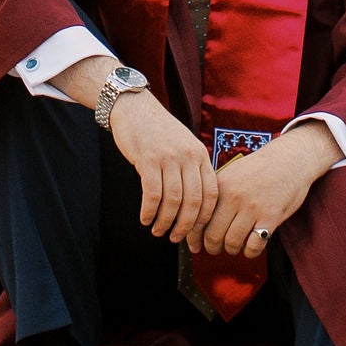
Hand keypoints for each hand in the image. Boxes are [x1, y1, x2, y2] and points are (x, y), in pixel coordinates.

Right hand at [105, 93, 215, 243]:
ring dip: (165, 222)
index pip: (211, 193)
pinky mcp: (148, 159)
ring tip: (158, 231)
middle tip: (176, 238)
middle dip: (185, 226)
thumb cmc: (158, 131)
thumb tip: (195, 204)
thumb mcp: (184, 145)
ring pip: (173, 200)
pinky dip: (149, 211)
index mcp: (200, 155)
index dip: (204, 217)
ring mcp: (169, 158)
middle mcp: (188, 156)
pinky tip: (145, 219)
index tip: (195, 231)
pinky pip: (153, 194)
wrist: (134, 107)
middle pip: (193, 201)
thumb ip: (192, 168)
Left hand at [193, 121, 335, 255]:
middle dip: (212, 247)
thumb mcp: (232, 174)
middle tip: (216, 248)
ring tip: (235, 246)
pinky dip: (250, 252)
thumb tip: (197, 221)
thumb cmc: (259, 170)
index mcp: (220, 186)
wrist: (290, 159)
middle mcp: (234, 196)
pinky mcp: (271, 216)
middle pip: (213, 235)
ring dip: (232, 249)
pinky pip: (253, 245)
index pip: (199, 218)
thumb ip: (216, 195)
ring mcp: (253, 207)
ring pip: (232, 243)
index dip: (194, 237)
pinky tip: (251, 246)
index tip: (194, 245)